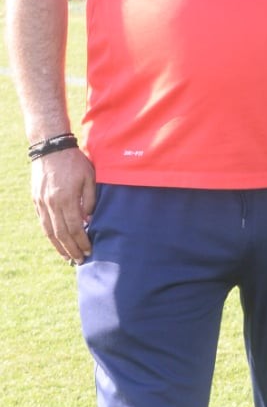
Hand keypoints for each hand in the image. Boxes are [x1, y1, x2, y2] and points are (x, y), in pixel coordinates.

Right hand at [31, 146, 96, 261]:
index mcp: (66, 198)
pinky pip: (42, 221)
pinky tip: (56, 241)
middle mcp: (51, 203)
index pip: (74, 227)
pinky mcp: (36, 199)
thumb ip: (91, 200)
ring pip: (49, 230)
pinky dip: (49, 234)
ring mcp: (41, 201)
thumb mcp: (89, 178)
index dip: (82, 241)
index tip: (89, 250)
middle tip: (79, 260)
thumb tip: (88, 221)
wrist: (50, 146)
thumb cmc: (74, 161)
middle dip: (71, 249)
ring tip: (67, 256)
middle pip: (61, 233)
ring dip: (58, 246)